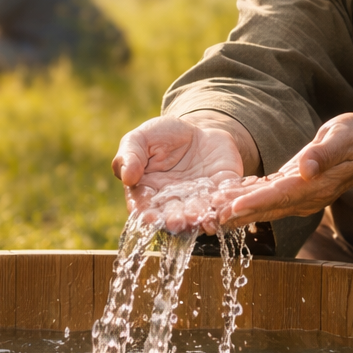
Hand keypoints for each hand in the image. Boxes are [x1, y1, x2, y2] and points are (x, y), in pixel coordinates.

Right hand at [112, 116, 244, 232]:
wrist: (199, 130)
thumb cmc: (163, 135)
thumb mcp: (141, 138)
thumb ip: (130, 155)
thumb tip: (126, 176)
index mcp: (149, 193)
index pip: (145, 209)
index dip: (147, 215)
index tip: (149, 218)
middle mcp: (174, 203)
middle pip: (173, 216)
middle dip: (176, 220)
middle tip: (178, 222)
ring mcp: (199, 200)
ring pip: (200, 213)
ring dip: (201, 217)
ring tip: (202, 218)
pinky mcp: (222, 191)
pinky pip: (225, 199)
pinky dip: (225, 203)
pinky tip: (224, 204)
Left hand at [217, 113, 352, 226]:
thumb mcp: (344, 136)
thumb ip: (324, 153)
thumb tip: (306, 168)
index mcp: (316, 185)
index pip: (281, 196)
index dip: (256, 203)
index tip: (232, 207)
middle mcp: (305, 198)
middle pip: (267, 208)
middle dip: (237, 213)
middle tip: (208, 217)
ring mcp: (299, 199)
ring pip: (264, 208)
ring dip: (236, 211)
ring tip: (209, 212)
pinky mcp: (292, 193)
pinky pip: (266, 200)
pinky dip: (246, 201)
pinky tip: (225, 199)